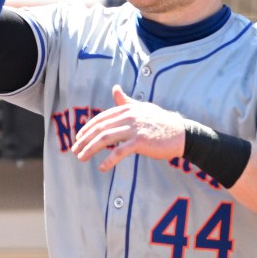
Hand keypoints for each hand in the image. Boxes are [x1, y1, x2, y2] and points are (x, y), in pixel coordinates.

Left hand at [70, 85, 184, 170]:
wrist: (182, 134)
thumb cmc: (161, 122)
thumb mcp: (143, 108)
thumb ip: (126, 101)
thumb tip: (115, 88)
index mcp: (127, 109)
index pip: (101, 118)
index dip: (87, 128)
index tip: (78, 137)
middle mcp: (129, 116)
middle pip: (100, 128)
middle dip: (84, 140)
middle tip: (74, 149)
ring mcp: (134, 129)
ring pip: (105, 139)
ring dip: (90, 149)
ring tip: (81, 158)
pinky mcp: (140, 142)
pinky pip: (120, 152)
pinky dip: (109, 161)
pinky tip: (101, 168)